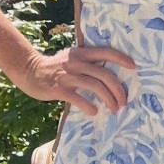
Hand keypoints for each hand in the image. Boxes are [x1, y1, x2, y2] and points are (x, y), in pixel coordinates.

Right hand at [13, 42, 135, 115]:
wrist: (29, 71)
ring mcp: (68, 75)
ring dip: (108, 99)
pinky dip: (89, 106)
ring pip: (95, 86)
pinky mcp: (59, 88)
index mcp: (81, 53)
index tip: (133, 67)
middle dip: (118, 89)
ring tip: (114, 108)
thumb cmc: (54, 67)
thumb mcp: (71, 58)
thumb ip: (87, 62)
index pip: (105, 52)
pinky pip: (78, 98)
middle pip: (104, 74)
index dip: (121, 58)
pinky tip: (93, 111)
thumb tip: (109, 72)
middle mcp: (76, 62)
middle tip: (124, 101)